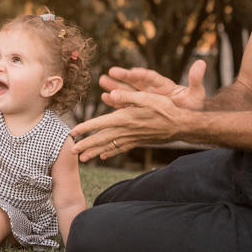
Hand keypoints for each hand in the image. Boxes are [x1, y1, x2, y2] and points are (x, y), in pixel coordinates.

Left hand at [71, 88, 190, 161]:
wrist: (181, 125)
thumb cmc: (164, 108)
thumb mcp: (146, 97)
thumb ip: (128, 96)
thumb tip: (112, 93)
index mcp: (125, 118)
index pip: (100, 124)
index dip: (85, 128)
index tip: (72, 133)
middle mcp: (126, 130)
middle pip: (101, 139)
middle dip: (86, 145)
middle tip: (71, 151)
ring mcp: (132, 137)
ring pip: (109, 146)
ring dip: (95, 152)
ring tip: (82, 158)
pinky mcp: (138, 141)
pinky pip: (121, 148)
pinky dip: (111, 152)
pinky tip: (104, 156)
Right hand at [99, 60, 206, 111]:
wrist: (189, 121)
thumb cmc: (193, 107)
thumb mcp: (197, 95)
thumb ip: (196, 80)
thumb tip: (201, 62)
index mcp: (164, 85)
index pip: (152, 78)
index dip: (142, 74)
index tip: (133, 71)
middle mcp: (152, 90)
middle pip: (136, 81)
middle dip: (123, 77)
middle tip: (111, 71)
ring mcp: (145, 99)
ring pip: (128, 91)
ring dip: (115, 86)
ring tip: (102, 80)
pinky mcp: (140, 109)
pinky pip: (126, 104)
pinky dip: (116, 101)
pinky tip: (105, 97)